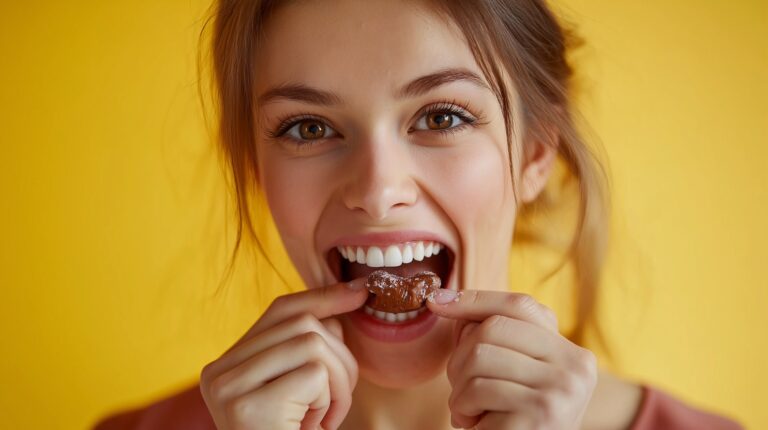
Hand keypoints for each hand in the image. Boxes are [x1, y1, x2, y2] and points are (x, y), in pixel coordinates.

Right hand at [199, 279, 367, 429]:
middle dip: (340, 357)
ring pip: (313, 343)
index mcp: (224, 365)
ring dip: (339, 384)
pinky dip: (332, 401)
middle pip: (302, 324)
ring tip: (324, 418)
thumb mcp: (297, 392)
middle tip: (336, 401)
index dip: (323, 296)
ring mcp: (227, 388)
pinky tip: (316, 428)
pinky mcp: (248, 405)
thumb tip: (343, 302)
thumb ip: (306, 349)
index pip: (279, 310)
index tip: (360, 291)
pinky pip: (316, 374)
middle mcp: (217, 372)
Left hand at [427, 290, 597, 429]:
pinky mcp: (539, 416)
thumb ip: (491, 338)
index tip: (435, 302)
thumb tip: (439, 299)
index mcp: (572, 353)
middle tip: (464, 389)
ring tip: (475, 413)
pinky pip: (476, 392)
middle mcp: (575, 368)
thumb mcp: (511, 376)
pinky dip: (464, 413)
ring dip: (460, 391)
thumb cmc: (512, 422)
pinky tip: (481, 427)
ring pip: (478, 359)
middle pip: (490, 329)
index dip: (474, 300)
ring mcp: (560, 392)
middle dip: (460, 357)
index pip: (520, 305)